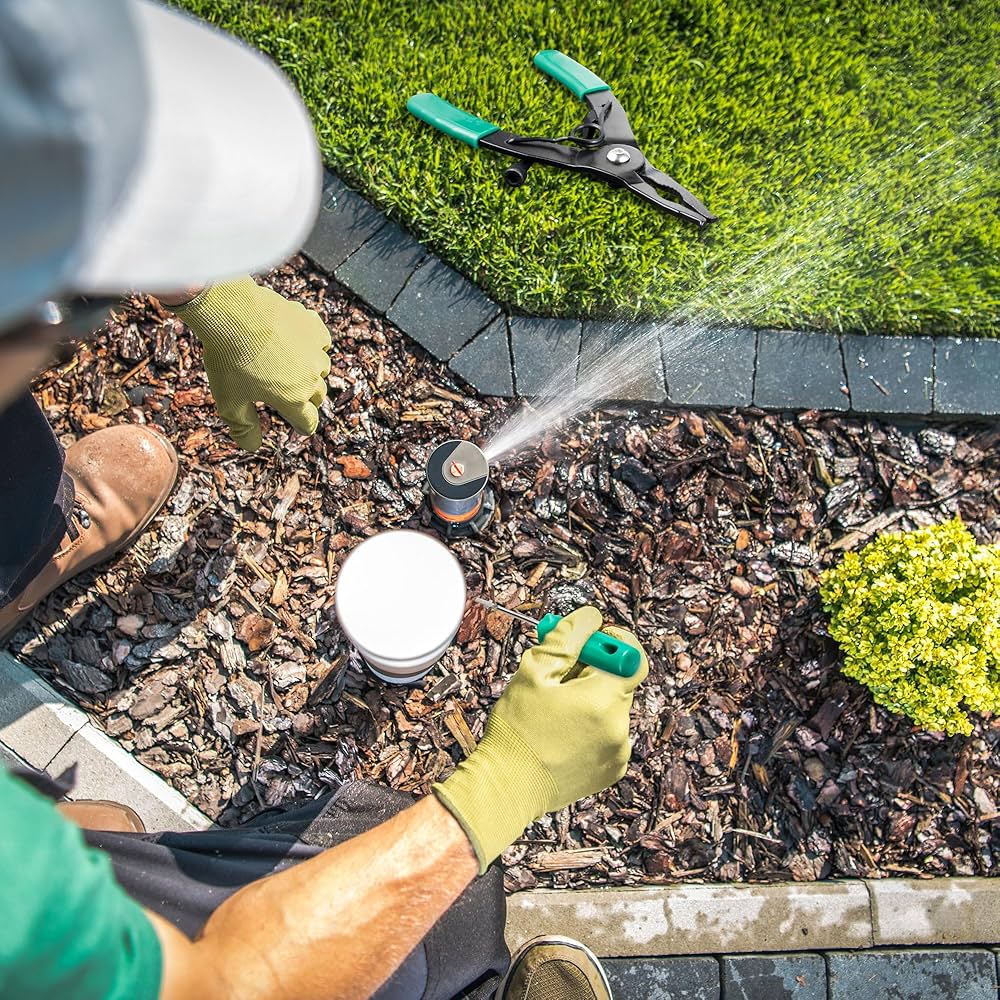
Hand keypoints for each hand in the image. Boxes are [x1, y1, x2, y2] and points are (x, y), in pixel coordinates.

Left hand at [173, 277, 330, 450]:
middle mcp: (310, 378)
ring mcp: (314, 351)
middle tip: (284, 391)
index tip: (294, 421)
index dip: (300, 425)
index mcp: (293, 400)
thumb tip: (253, 448)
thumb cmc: (228, 359)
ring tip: (287, 364)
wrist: (231, 311)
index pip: (308, 423)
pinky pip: (321, 341)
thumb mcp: (229, 402)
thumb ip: (244, 429)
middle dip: (304, 398)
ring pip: (321, 368)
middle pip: (317, 397)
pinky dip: (312, 344)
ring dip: (308, 371)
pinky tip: (296, 342)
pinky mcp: (313, 326)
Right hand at [433, 607, 647, 870]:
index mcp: (603, 700)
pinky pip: (608, 734)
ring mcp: (619, 752)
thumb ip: (566, 638)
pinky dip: (590, 726)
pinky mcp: (612, 770)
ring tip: (554, 709)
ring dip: (589, 699)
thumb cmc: (516, 732)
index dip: (614, 643)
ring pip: (611, 708)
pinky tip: (561, 732)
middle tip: (557, 674)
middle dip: (592, 671)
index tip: (590, 642)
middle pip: (618, 682)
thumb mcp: (533, 672)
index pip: (634, 657)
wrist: (506, 790)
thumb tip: (590, 617)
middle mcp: (620, 727)